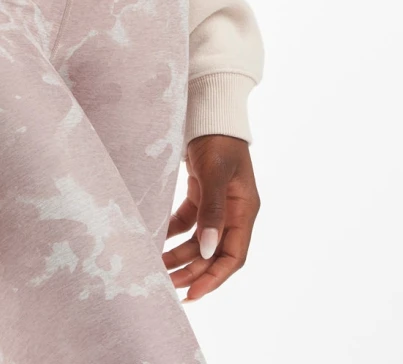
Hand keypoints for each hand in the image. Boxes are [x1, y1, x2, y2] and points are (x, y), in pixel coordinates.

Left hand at [163, 133, 259, 300]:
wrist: (209, 108)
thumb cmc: (218, 138)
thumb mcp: (215, 172)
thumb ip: (212, 210)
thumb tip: (208, 250)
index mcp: (244, 210)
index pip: (234, 256)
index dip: (215, 278)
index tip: (193, 294)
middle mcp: (233, 211)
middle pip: (214, 253)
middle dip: (192, 271)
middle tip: (166, 285)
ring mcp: (217, 203)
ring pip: (200, 240)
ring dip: (181, 255)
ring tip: (157, 267)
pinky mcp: (201, 193)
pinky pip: (188, 222)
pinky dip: (174, 233)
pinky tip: (158, 240)